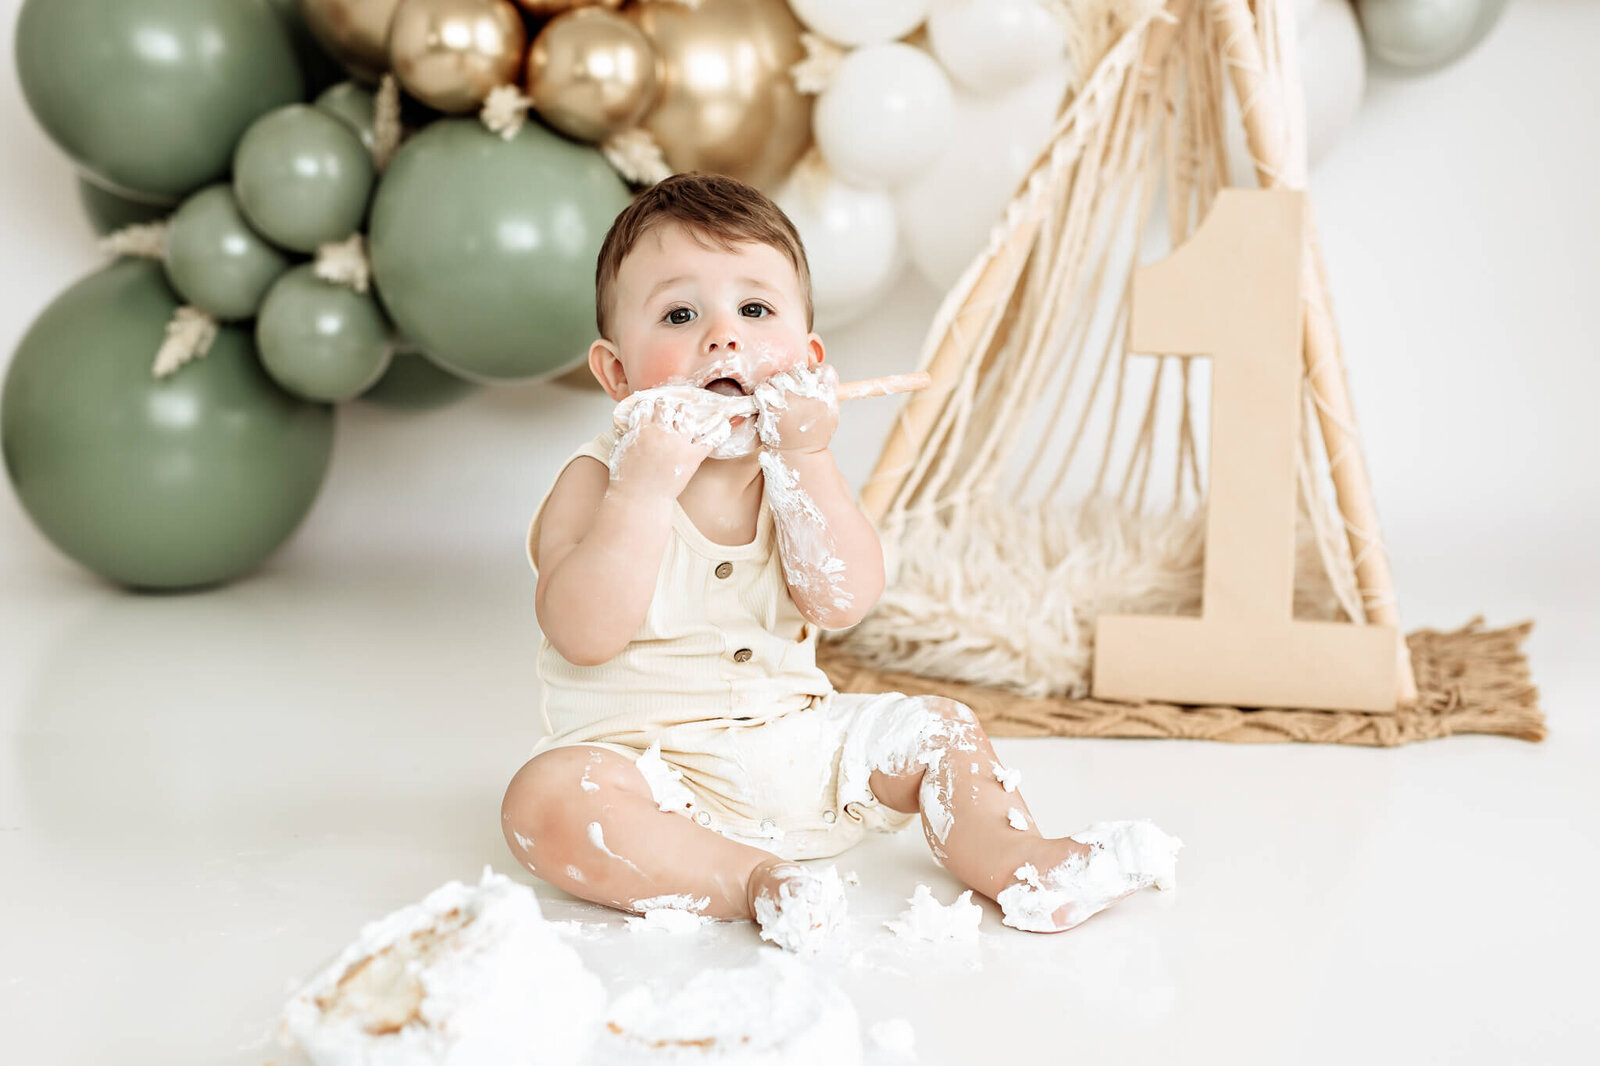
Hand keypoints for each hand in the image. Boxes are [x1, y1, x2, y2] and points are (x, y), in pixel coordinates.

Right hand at [608, 391, 724, 499]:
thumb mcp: (620, 450)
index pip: (646, 405)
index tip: (650, 409)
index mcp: (640, 430)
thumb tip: (634, 423)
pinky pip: (710, 439)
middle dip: (666, 405)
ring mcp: (678, 444)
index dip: (648, 406)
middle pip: (666, 405)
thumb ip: (629, 433)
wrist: (639, 500)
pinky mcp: (693, 457)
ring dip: (685, 411)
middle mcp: (660, 432)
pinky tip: (724, 423)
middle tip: (668, 411)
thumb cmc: (626, 479)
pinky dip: (719, 430)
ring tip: (685, 413)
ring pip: (686, 415)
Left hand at [753, 363, 838, 453]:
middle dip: (794, 382)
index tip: (809, 385)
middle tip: (793, 399)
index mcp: (827, 394)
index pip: (822, 369)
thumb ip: (828, 393)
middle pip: (798, 372)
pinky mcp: (771, 405)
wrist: (799, 456)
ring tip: (782, 405)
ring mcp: (789, 398)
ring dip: (777, 388)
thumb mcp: (830, 414)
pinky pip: (763, 388)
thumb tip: (825, 376)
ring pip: (779, 378)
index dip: (814, 374)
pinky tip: (770, 406)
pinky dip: (764, 395)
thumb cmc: (813, 436)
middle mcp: (809, 393)